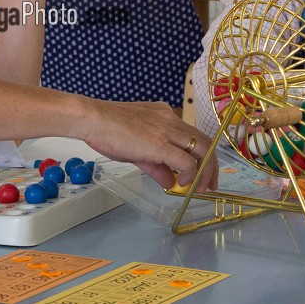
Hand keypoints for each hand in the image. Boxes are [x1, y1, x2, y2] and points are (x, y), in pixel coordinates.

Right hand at [75, 99, 217, 190]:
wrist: (93, 119)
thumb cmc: (107, 129)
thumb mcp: (136, 149)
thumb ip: (156, 166)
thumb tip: (170, 181)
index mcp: (165, 116)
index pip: (193, 134)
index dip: (202, 154)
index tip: (202, 172)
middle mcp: (171, 120)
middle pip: (204, 141)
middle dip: (211, 165)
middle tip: (209, 184)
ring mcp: (167, 131)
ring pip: (202, 149)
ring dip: (205, 171)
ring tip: (201, 188)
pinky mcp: (161, 144)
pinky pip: (187, 161)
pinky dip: (190, 174)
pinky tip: (183, 184)